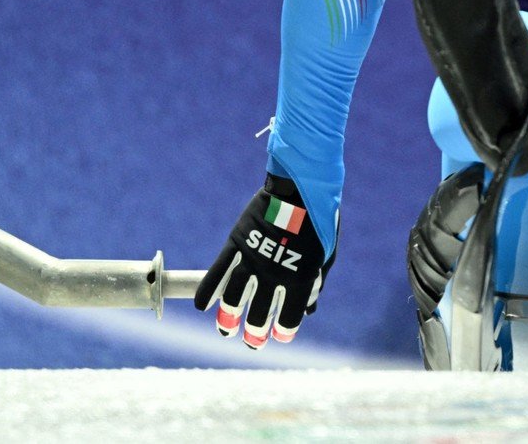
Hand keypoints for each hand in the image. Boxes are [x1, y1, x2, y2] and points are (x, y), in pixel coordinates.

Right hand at [195, 173, 330, 348]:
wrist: (300, 188)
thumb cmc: (318, 222)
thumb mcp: (325, 255)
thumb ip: (316, 283)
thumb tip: (309, 310)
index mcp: (299, 279)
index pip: (287, 318)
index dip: (282, 332)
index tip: (278, 337)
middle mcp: (273, 274)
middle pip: (258, 314)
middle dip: (253, 332)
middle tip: (251, 341)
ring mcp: (252, 259)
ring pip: (234, 298)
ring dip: (228, 318)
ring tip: (226, 329)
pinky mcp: (236, 244)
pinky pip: (216, 273)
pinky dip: (207, 291)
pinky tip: (202, 306)